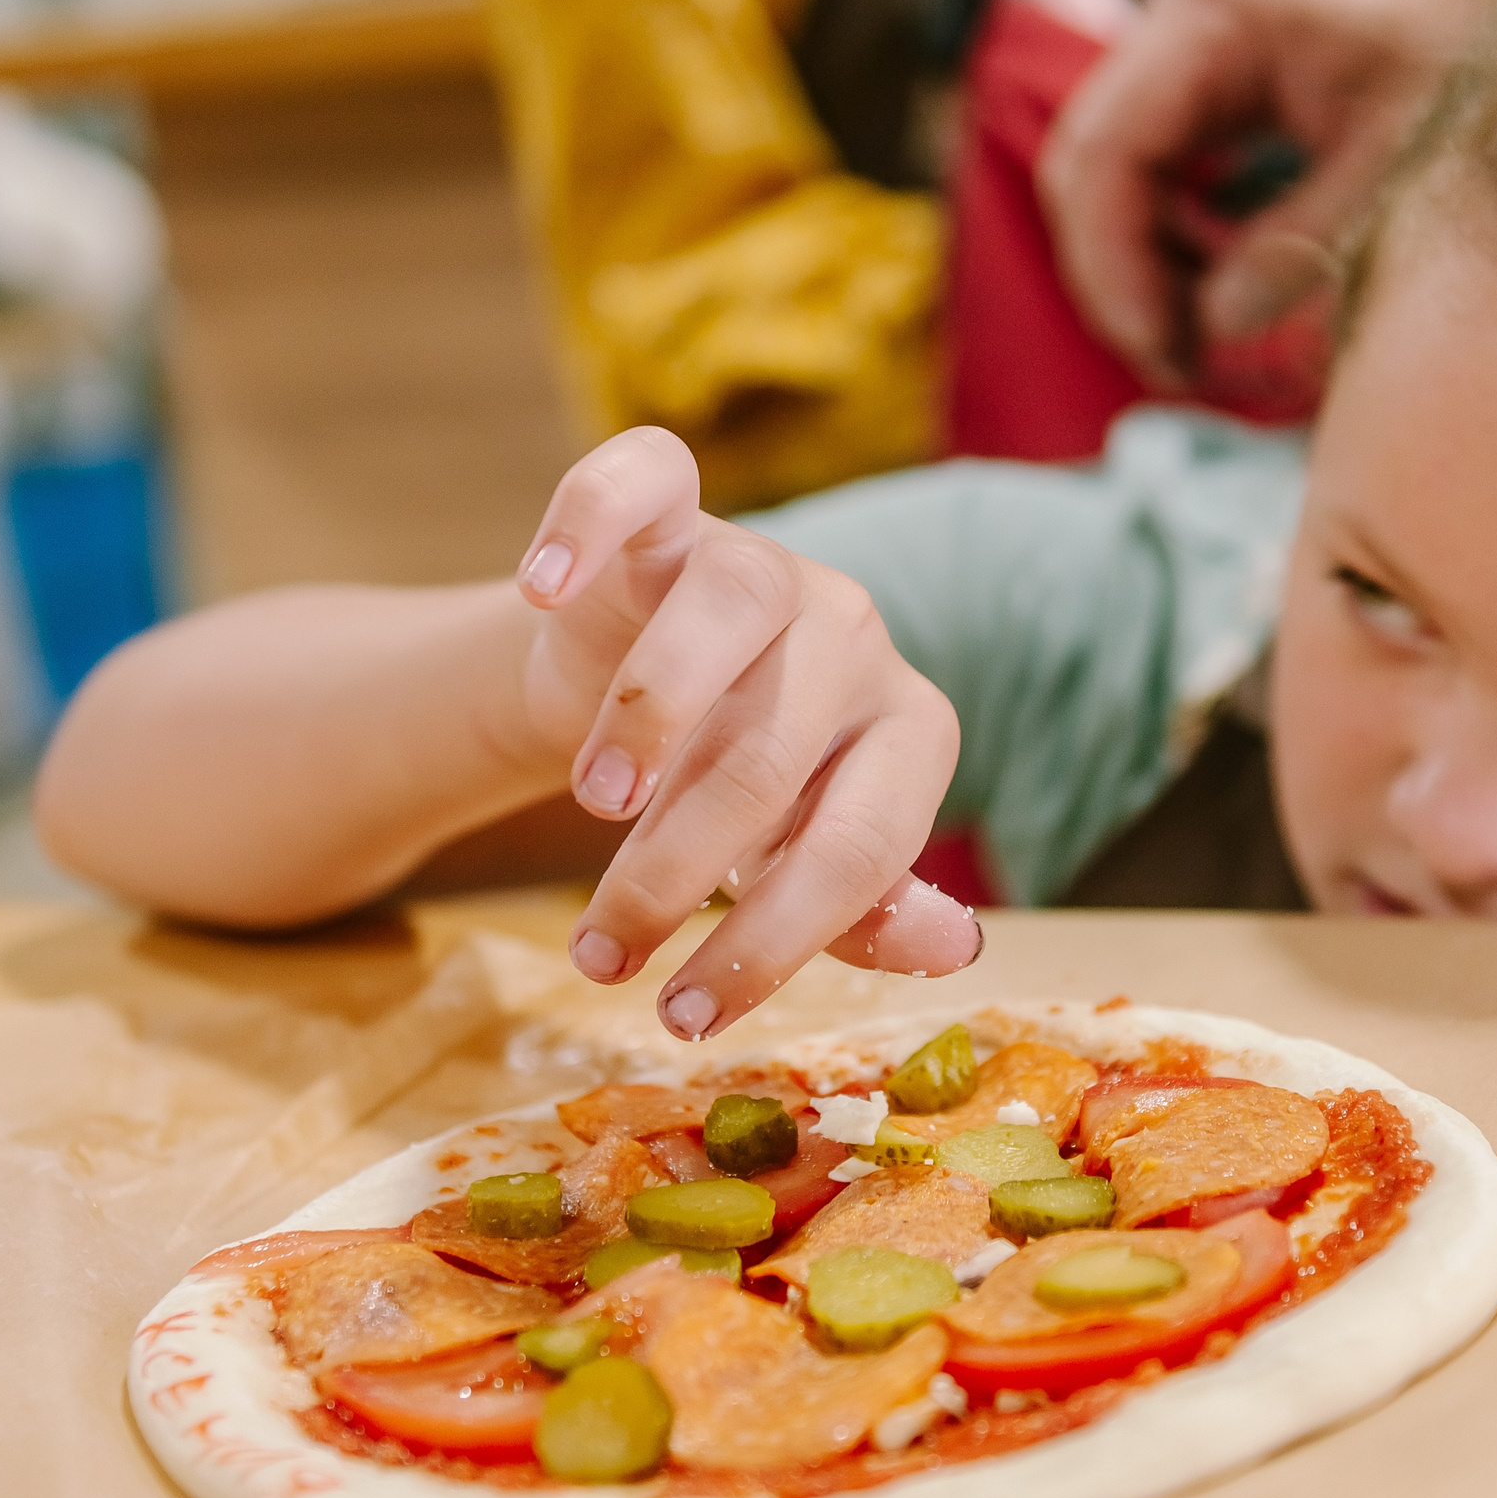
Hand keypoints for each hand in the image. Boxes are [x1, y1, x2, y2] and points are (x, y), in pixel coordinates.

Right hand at [512, 427, 977, 1036]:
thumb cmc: (747, 795)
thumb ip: (869, 908)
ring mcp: (765, 566)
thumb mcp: (804, 860)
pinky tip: (543, 589)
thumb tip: (953, 947)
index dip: (775, 942)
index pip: (863, 846)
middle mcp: (855, 637)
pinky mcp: (673, 514)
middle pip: (774, 754)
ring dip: (651, 716)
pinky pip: (641, 480)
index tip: (686, 1017)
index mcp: (911, 734)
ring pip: (727, 609)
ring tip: (593, 805)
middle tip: (603, 953)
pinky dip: (586, 520)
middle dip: (678, 871)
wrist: (644, 687)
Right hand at [1036, 0, 1496, 386]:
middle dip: (1119, 273)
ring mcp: (1199, 32)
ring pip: (1118, 162)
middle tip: (1178, 362)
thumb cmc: (1482, 38)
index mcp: (1217, 18)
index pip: (1105, 154)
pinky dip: (1178, 224)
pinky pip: (1163, 151)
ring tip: (1201, 336)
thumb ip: (1298, 248)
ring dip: (1144, 256)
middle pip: (1091, 161)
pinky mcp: (1223, 59)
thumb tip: (1216, 328)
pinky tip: (1222, 280)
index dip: (1115, 269)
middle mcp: (1187, 12)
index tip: (1166, 350)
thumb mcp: (1397, 159)